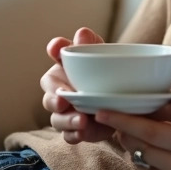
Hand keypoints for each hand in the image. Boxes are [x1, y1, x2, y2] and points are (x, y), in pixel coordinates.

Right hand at [40, 27, 111, 143]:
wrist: (121, 101)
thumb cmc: (104, 74)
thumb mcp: (102, 56)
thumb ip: (91, 44)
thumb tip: (81, 34)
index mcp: (66, 64)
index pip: (55, 51)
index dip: (54, 48)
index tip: (56, 48)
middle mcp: (60, 88)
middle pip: (49, 92)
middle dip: (54, 97)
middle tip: (63, 99)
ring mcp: (66, 111)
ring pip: (57, 118)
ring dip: (67, 119)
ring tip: (81, 120)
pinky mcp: (75, 129)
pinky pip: (69, 135)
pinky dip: (74, 134)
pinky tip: (82, 132)